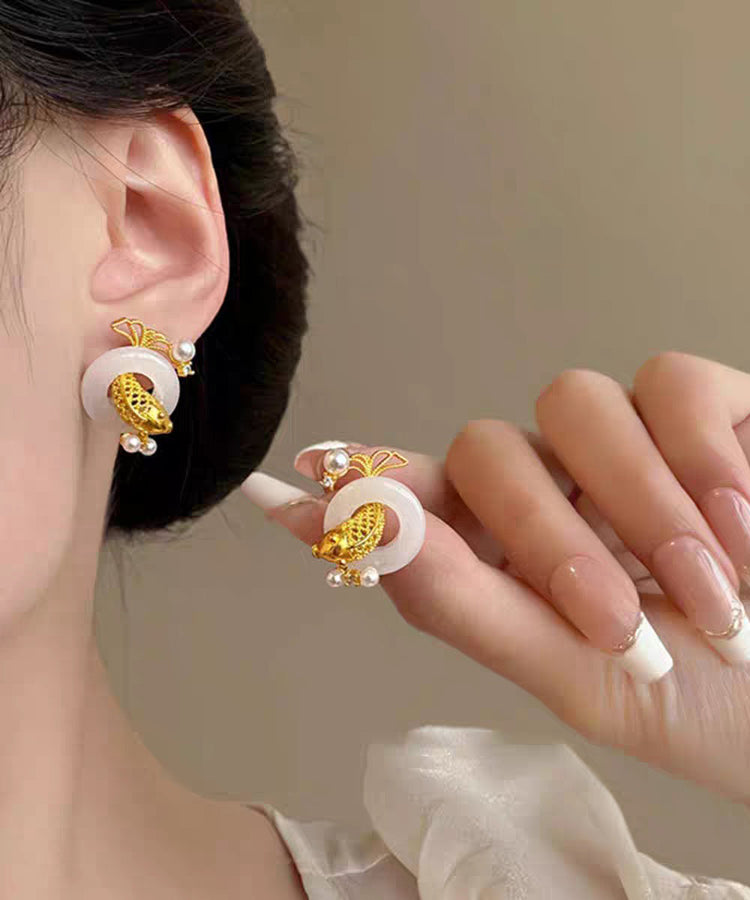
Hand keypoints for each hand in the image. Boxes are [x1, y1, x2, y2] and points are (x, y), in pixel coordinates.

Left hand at [253, 352, 749, 805]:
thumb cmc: (707, 701)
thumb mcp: (582, 676)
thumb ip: (468, 605)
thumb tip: (362, 528)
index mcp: (509, 555)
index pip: (416, 497)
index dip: (360, 482)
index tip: (298, 477)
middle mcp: (557, 486)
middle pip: (488, 451)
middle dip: (545, 536)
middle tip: (615, 625)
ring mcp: (628, 443)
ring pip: (574, 405)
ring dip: (638, 510)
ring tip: (712, 596)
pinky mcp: (707, 408)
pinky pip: (670, 384)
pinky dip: (703, 463)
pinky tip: (748, 533)